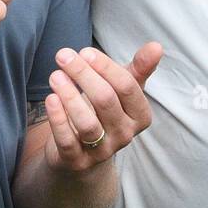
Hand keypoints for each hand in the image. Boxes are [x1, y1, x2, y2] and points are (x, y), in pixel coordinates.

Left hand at [40, 43, 160, 173]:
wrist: (84, 151)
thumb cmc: (105, 111)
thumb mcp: (123, 89)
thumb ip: (139, 68)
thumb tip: (157, 46)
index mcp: (140, 116)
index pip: (127, 87)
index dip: (105, 67)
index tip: (85, 52)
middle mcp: (124, 135)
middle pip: (105, 100)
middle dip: (83, 74)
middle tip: (63, 56)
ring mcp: (101, 151)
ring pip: (87, 123)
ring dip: (69, 95)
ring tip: (55, 75)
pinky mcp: (76, 161)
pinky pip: (67, 141)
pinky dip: (58, 119)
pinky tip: (51, 98)